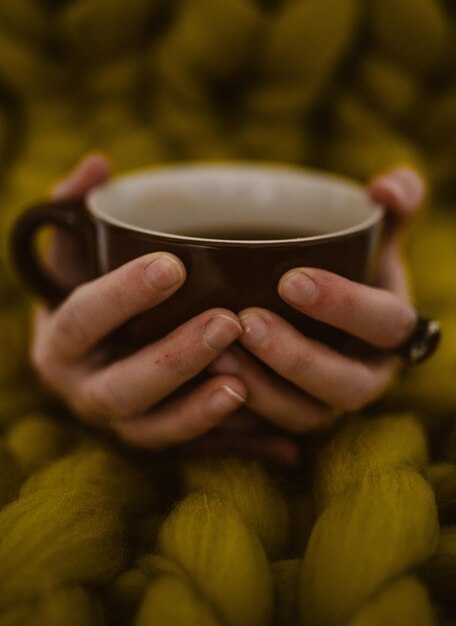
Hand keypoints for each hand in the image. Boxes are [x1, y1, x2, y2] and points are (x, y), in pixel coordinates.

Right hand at [30, 153, 247, 449]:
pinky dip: (232, 445)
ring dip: (199, 410)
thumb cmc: (89, 290)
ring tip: (244, 382)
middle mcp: (84, 390)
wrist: (96, 351)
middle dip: (172, 358)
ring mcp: (121, 423)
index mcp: (62, 341)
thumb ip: (77, 210)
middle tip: (226, 323)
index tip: (174, 265)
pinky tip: (278, 439)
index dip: (123, 295)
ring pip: (155, 430)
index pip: (84, 318)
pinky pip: (192, 452)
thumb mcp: (74, 252)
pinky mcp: (158, 439)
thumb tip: (97, 163)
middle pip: (122, 387)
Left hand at [210, 167, 424, 439]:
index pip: (384, 324)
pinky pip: (271, 428)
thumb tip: (390, 185)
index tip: (291, 279)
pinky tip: (203, 381)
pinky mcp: (292, 416)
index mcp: (390, 332)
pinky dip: (239, 411)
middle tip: (246, 322)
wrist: (317, 311)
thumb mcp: (372, 238)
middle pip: (345, 384)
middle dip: (297, 357)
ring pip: (305, 414)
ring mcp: (328, 403)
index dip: (345, 306)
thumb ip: (391, 208)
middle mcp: (366, 376)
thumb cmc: (344, 269)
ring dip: (262, 389)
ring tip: (215, 355)